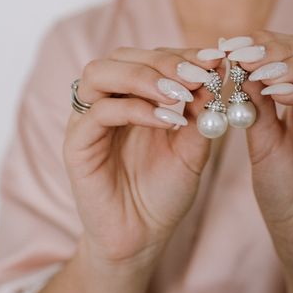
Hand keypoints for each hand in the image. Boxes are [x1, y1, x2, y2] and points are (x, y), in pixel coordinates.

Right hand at [63, 47, 219, 268]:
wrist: (142, 237)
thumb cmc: (165, 191)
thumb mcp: (193, 147)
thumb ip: (200, 112)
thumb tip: (215, 74)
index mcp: (134, 96)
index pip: (151, 57)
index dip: (182, 55)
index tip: (214, 60)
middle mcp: (108, 101)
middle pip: (123, 56)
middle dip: (164, 62)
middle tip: (196, 76)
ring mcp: (88, 121)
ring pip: (100, 73)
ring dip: (143, 77)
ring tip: (178, 95)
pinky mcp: (76, 145)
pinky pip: (98, 113)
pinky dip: (133, 110)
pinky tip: (165, 121)